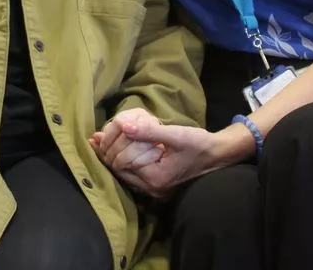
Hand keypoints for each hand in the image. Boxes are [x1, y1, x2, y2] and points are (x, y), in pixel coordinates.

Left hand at [96, 118, 232, 197]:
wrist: (217, 155)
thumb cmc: (198, 144)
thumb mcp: (176, 135)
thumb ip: (149, 131)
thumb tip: (123, 125)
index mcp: (155, 178)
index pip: (121, 163)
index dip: (109, 147)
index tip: (98, 133)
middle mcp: (152, 188)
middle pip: (119, 171)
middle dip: (107, 153)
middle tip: (95, 136)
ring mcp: (153, 189)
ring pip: (123, 173)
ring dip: (112, 156)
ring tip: (99, 140)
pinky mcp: (155, 184)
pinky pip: (132, 173)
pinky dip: (122, 160)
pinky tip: (114, 147)